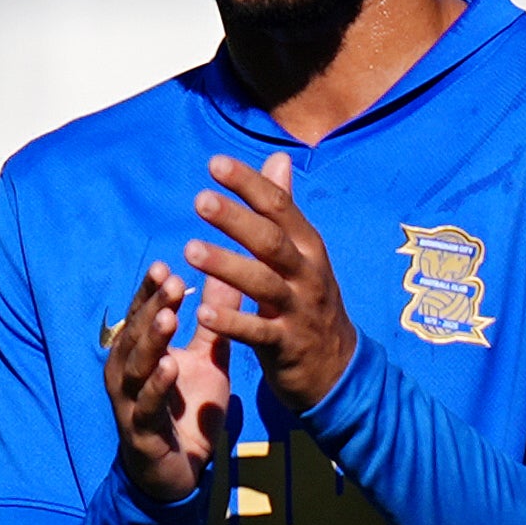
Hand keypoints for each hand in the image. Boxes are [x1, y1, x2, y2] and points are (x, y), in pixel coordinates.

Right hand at [100, 265, 231, 503]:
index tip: (165, 266)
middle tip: (172, 281)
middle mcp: (126, 375)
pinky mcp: (141, 432)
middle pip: (135, 335)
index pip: (141, 316)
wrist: (181, 470)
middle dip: (152, 308)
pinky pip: (146, 405)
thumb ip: (213, 322)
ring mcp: (130, 404)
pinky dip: (156, 386)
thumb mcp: (208, 360)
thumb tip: (224, 275)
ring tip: (169, 316)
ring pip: (135, 367)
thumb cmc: (188, 412)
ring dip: (151, 341)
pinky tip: (169, 366)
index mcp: (138, 355)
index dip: (150, 293)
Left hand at [180, 150, 357, 413]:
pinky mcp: (286, 346)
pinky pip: (257, 333)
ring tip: (189, 250)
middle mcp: (307, 274)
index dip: (249, 185)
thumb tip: (277, 157)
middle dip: (236, 220)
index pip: (279, 207)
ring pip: (263, 284)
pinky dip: (231, 322)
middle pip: (271, 241)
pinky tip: (202, 313)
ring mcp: (299, 310)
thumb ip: (283, 209)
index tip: (214, 163)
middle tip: (199, 200)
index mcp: (308, 247)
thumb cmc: (307, 301)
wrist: (336, 367)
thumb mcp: (303, 253)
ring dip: (226, 266)